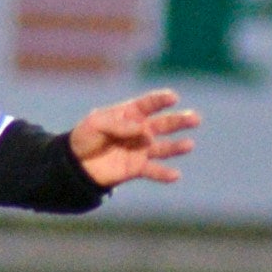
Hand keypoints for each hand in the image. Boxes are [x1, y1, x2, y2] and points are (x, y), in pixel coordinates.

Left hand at [67, 88, 199, 187]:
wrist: (75, 164)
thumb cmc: (84, 137)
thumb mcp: (95, 124)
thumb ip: (118, 124)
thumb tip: (142, 128)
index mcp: (130, 113)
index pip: (149, 104)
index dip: (161, 100)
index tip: (172, 97)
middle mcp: (140, 130)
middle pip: (164, 124)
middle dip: (179, 120)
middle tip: (195, 119)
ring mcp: (141, 149)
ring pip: (163, 147)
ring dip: (177, 147)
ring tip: (189, 145)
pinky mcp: (137, 168)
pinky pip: (153, 170)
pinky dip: (164, 173)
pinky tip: (175, 175)